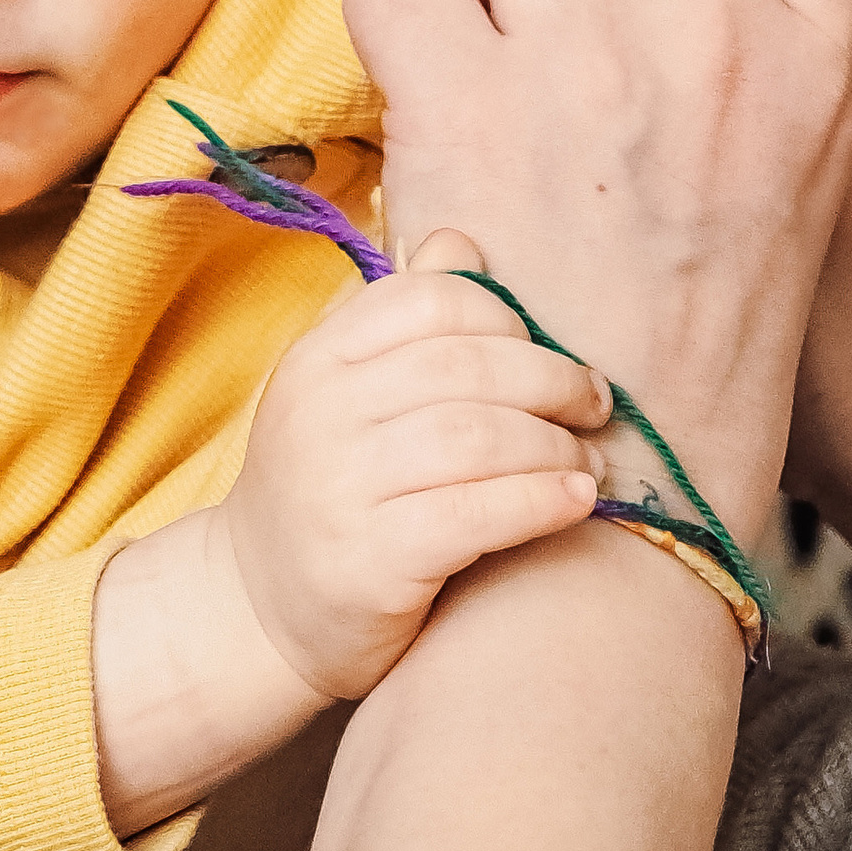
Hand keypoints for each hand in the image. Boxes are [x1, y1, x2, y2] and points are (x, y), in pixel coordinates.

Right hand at [206, 235, 610, 703]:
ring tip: (589, 461)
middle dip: (552, 381)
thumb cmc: (327, 490)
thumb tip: (460, 241)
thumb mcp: (344, 395)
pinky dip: (542, 499)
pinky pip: (478, 512)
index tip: (549, 356)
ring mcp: (340, 488)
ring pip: (479, 437)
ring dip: (555, 445)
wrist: (257, 608)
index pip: (432, 299)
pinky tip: (576, 501)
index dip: (508, 320)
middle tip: (594, 406)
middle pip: (467, 366)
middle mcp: (320, 413)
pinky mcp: (370, 562)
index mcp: (319, 358)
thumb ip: (401, 322)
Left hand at [344, 0, 851, 555]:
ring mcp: (590, 64)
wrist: (631, 507)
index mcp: (826, 55)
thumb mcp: (806, 171)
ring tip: (485, 30)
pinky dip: (394, 14)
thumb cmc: (710, 348)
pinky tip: (422, 84)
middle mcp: (721, 37)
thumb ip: (769, 30)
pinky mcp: (468, 109)